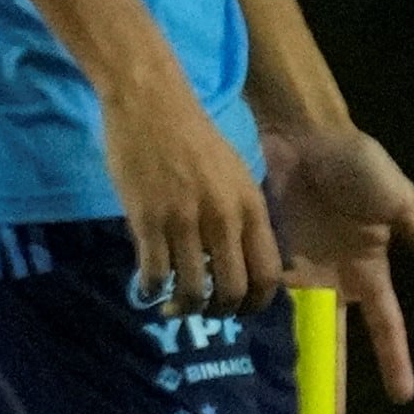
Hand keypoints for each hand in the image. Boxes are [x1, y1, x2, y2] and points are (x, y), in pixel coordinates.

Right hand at [95, 55, 282, 316]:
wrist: (151, 102)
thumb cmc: (193, 136)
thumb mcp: (234, 174)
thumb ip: (243, 214)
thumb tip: (244, 259)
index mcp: (251, 207)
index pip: (268, 275)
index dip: (255, 305)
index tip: (239, 310)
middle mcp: (224, 218)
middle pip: (233, 291)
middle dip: (219, 311)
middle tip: (204, 310)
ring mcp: (185, 221)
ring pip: (192, 290)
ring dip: (183, 307)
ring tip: (171, 305)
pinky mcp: (148, 220)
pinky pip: (154, 274)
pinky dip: (150, 290)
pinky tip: (146, 288)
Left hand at [263, 121, 413, 403]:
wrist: (305, 135)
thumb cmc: (357, 163)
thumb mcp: (397, 198)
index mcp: (371, 270)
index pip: (387, 326)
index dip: (394, 360)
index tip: (403, 396)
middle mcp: (335, 279)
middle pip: (336, 340)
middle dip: (333, 379)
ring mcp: (300, 270)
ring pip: (298, 327)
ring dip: (292, 360)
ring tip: (285, 398)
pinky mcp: (268, 256)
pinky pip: (265, 296)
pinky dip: (259, 319)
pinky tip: (249, 349)